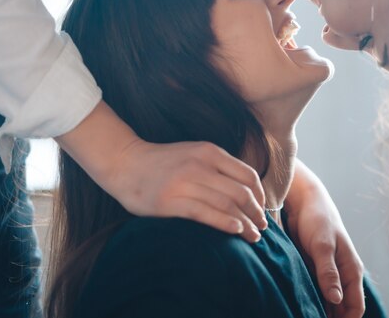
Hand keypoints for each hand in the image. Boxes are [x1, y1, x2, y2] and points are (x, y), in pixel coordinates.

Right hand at [57, 101, 267, 242]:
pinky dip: (225, 223)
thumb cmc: (163, 163)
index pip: (248, 175)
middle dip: (257, 213)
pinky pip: (206, 213)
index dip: (261, 195)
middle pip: (241, 192)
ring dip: (246, 223)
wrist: (125, 163)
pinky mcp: (170, 201)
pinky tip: (235, 230)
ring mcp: (185, 182)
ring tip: (253, 236)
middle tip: (263, 228)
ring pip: (227, 204)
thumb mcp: (195, 154)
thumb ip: (218, 167)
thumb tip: (248, 190)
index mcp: (210, 152)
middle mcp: (200, 165)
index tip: (263, 209)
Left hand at [286, 160, 364, 317]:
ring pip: (327, 302)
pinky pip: (314, 292)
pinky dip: (309, 301)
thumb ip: (328, 272)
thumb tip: (336, 299)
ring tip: (301, 316)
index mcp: (352, 270)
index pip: (355, 307)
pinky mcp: (314, 270)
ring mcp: (328, 273)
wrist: (304, 201)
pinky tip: (297, 307)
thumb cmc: (317, 219)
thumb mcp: (322, 246)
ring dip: (319, 311)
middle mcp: (342, 275)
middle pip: (342, 309)